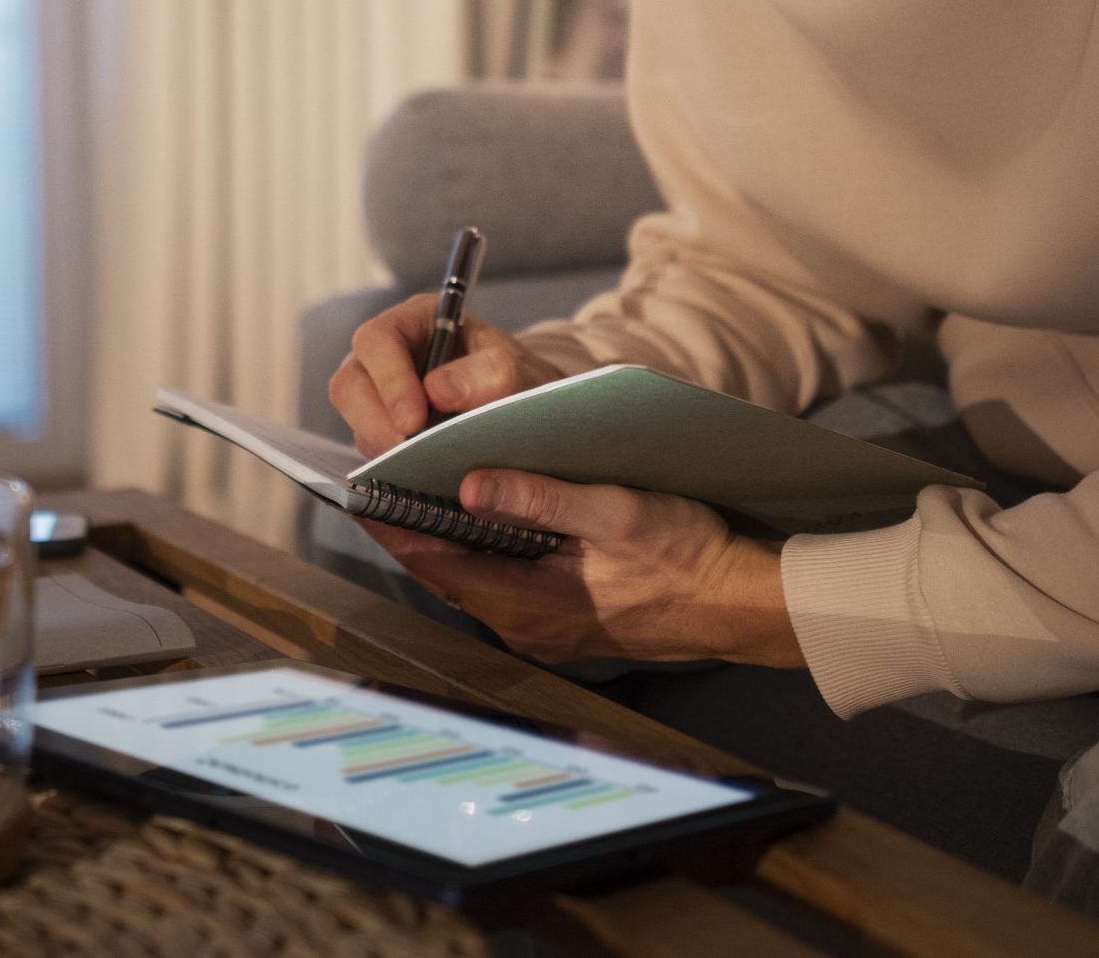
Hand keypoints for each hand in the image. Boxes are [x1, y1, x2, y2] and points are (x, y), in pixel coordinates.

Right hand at [328, 295, 566, 455]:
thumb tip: (438, 391)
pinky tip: (420, 476)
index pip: (378, 340)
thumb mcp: (516, 370)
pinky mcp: (382, 431)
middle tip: (407, 454)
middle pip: (350, 383)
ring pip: (355, 421)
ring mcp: (379, 395)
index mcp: (415, 320)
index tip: (413, 421)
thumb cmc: (520, 379)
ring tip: (420, 466)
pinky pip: (370, 449)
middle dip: (376, 423)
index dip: (388, 380)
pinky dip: (390, 466)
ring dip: (382, 447)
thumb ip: (488, 373)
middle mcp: (387, 355)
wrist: (526, 411)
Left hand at [362, 470, 805, 667]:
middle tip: (382, 472)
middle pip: (443, 569)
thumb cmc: (687, 556)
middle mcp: (524, 624)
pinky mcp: (560, 620)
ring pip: (469, 575)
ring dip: (445, 535)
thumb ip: (540, 498)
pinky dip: (479, 547)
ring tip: (418, 482)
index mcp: (527, 602)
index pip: (433, 560)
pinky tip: (479, 513)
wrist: (741, 603)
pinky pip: (499, 581)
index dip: (391, 522)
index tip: (357, 484)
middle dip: (411, 523)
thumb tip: (468, 487)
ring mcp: (542, 627)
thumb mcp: (615, 512)